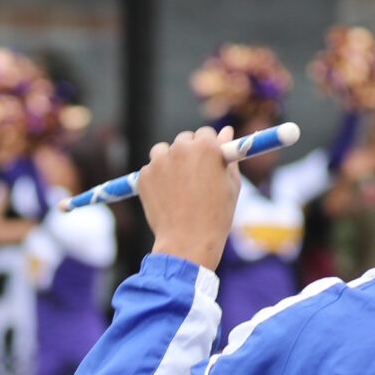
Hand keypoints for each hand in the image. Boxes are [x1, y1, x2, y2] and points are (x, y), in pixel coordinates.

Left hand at [138, 127, 240, 271]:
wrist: (188, 242)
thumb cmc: (216, 216)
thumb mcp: (231, 184)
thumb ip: (228, 155)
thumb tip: (226, 131)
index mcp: (206, 147)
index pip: (205, 134)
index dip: (208, 148)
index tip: (208, 161)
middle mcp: (181, 148)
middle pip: (183, 140)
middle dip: (188, 153)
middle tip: (193, 176)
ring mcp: (159, 162)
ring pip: (162, 152)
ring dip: (169, 162)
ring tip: (177, 187)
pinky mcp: (143, 176)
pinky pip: (150, 170)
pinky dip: (156, 179)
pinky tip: (166, 197)